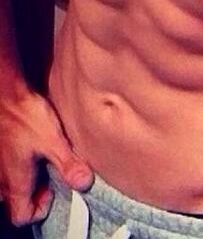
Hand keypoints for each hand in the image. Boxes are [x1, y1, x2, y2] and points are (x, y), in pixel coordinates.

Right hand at [0, 89, 93, 226]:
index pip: (22, 216)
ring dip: (30, 176)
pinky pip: (9, 167)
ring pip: (13, 183)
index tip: (53, 191)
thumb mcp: (53, 141)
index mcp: (15, 182)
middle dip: (37, 191)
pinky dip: (23, 163)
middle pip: (18, 200)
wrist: (6, 96)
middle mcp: (2, 179)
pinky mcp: (1, 151)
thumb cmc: (25, 117)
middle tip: (53, 172)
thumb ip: (68, 164)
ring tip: (47, 157)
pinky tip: (36, 145)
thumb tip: (84, 182)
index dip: (40, 209)